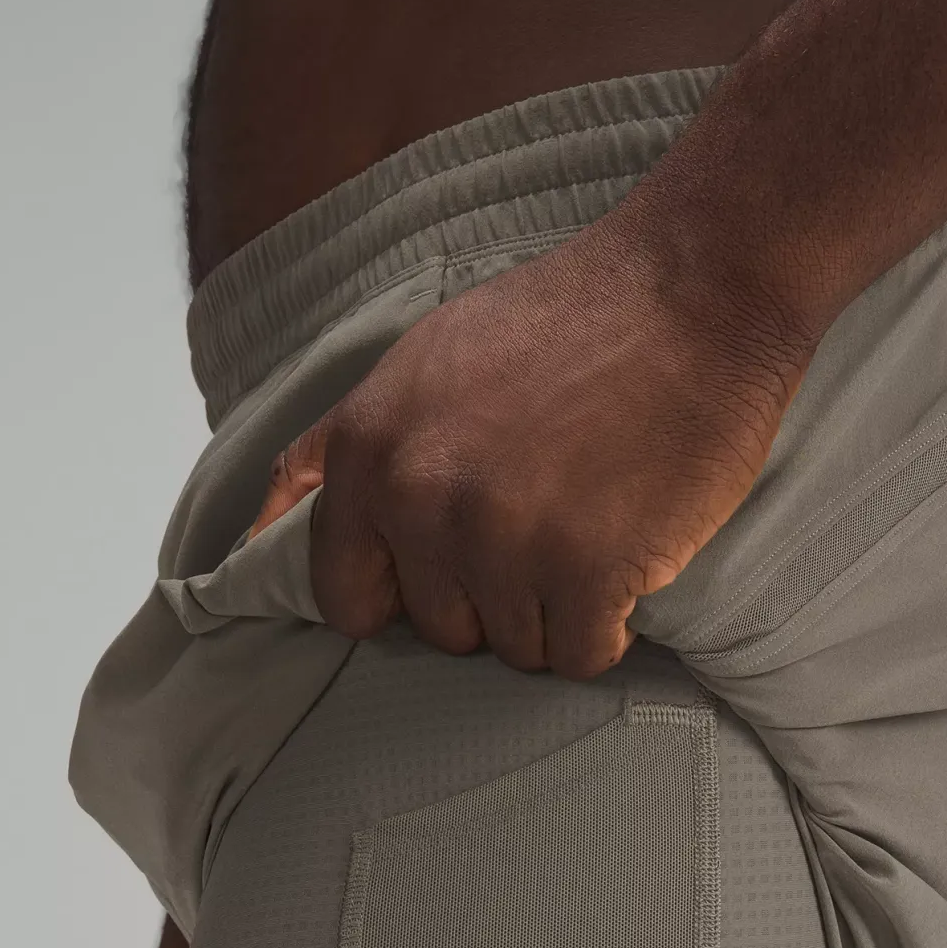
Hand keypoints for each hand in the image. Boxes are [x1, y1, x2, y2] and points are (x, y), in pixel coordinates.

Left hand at [248, 212, 815, 679]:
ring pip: (517, 650)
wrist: (694, 289)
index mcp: (371, 453)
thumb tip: (252, 532)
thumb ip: (333, 451)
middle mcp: (424, 502)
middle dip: (493, 600)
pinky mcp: (590, 572)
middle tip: (548, 527)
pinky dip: (609, 631)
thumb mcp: (418, 362)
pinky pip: (582, 658)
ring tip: (593, 534)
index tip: (450, 573)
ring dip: (556, 614)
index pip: (346, 598)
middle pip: (443, 630)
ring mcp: (506, 542)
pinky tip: (626, 567)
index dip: (402, 596)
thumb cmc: (564, 322)